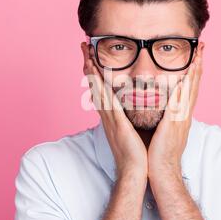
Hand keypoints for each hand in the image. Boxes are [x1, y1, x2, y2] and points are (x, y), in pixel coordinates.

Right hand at [82, 43, 147, 179]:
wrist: (136, 172)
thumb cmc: (137, 153)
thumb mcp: (131, 130)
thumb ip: (130, 116)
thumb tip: (134, 104)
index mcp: (112, 116)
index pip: (101, 89)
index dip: (95, 72)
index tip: (91, 55)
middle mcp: (107, 115)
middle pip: (95, 85)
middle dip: (89, 65)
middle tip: (84, 47)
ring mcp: (110, 119)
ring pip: (98, 90)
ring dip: (92, 72)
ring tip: (87, 54)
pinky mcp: (116, 124)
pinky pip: (108, 101)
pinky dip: (102, 87)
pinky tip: (99, 75)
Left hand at [147, 49, 202, 178]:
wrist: (161, 170)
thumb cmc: (159, 152)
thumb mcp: (164, 130)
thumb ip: (165, 116)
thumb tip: (162, 106)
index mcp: (181, 115)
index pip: (190, 89)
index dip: (194, 72)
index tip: (197, 56)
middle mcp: (184, 114)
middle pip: (194, 85)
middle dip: (199, 65)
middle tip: (203, 48)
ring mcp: (181, 118)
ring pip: (190, 90)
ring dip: (194, 71)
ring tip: (198, 55)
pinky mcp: (174, 122)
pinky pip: (180, 101)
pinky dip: (184, 88)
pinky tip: (185, 76)